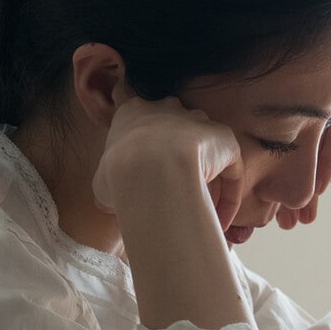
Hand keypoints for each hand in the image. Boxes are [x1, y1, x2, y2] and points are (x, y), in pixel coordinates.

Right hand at [93, 96, 243, 231]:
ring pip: (203, 147)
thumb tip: (110, 201)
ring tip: (201, 209)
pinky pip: (229, 169)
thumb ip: (108, 183)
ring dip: (203, 175)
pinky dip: (228, 195)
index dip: (139, 130)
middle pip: (174, 126)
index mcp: (133, 111)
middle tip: (172, 187)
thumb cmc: (118, 175)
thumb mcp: (101, 182)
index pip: (134, 108)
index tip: (140, 149)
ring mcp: (197, 119)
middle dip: (175, 153)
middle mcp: (166, 108)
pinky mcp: (224, 137)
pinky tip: (222, 221)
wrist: (150, 168)